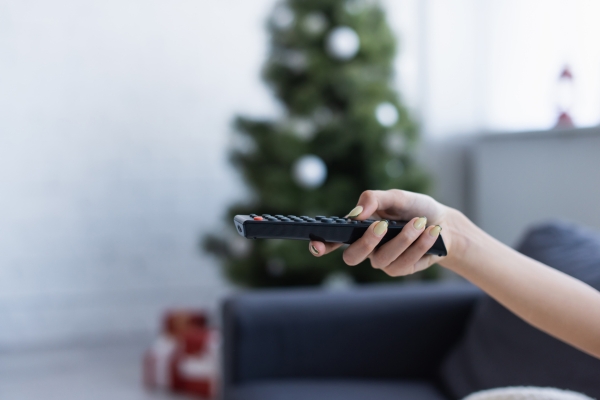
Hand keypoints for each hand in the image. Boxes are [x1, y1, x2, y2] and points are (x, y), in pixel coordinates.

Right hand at [308, 189, 464, 276]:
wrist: (443, 223)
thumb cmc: (414, 208)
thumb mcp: (395, 196)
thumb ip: (374, 199)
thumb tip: (356, 213)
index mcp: (358, 228)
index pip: (332, 240)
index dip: (320, 245)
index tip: (317, 245)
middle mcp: (366, 247)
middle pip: (352, 257)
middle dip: (366, 242)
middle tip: (382, 225)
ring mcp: (382, 261)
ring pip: (382, 259)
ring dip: (403, 239)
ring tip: (419, 222)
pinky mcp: (400, 269)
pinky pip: (404, 262)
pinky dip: (419, 245)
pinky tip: (430, 231)